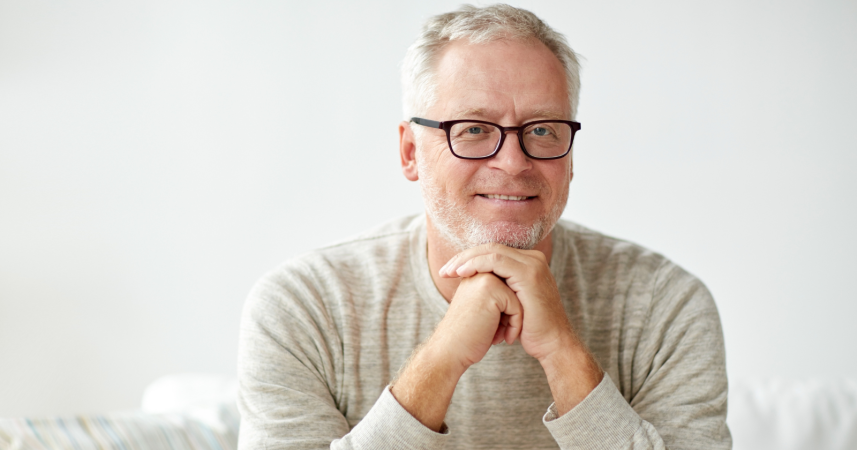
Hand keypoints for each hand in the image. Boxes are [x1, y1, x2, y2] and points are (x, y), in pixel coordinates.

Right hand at [390, 271, 521, 430]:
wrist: (448, 354)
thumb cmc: (464, 341)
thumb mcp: (481, 314)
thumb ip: (493, 297)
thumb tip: (515, 297)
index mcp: (474, 275)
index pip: (508, 289)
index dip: (506, 312)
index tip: (492, 331)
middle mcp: (477, 272)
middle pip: (515, 293)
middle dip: (511, 316)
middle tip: (497, 336)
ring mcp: (483, 278)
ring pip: (518, 299)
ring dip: (513, 321)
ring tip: (497, 337)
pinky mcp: (490, 290)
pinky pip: (517, 306)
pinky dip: (514, 325)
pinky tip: (500, 340)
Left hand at [439, 243, 602, 414]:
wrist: (552, 345)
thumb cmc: (529, 329)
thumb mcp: (512, 303)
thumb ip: (499, 288)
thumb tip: (474, 283)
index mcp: (528, 263)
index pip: (493, 252)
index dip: (469, 258)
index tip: (449, 271)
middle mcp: (533, 259)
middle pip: (491, 248)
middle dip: (464, 257)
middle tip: (444, 270)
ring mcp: (533, 264)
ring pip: (491, 251)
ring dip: (466, 260)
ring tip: (449, 272)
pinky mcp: (529, 274)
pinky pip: (496, 261)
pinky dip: (476, 264)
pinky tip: (462, 273)